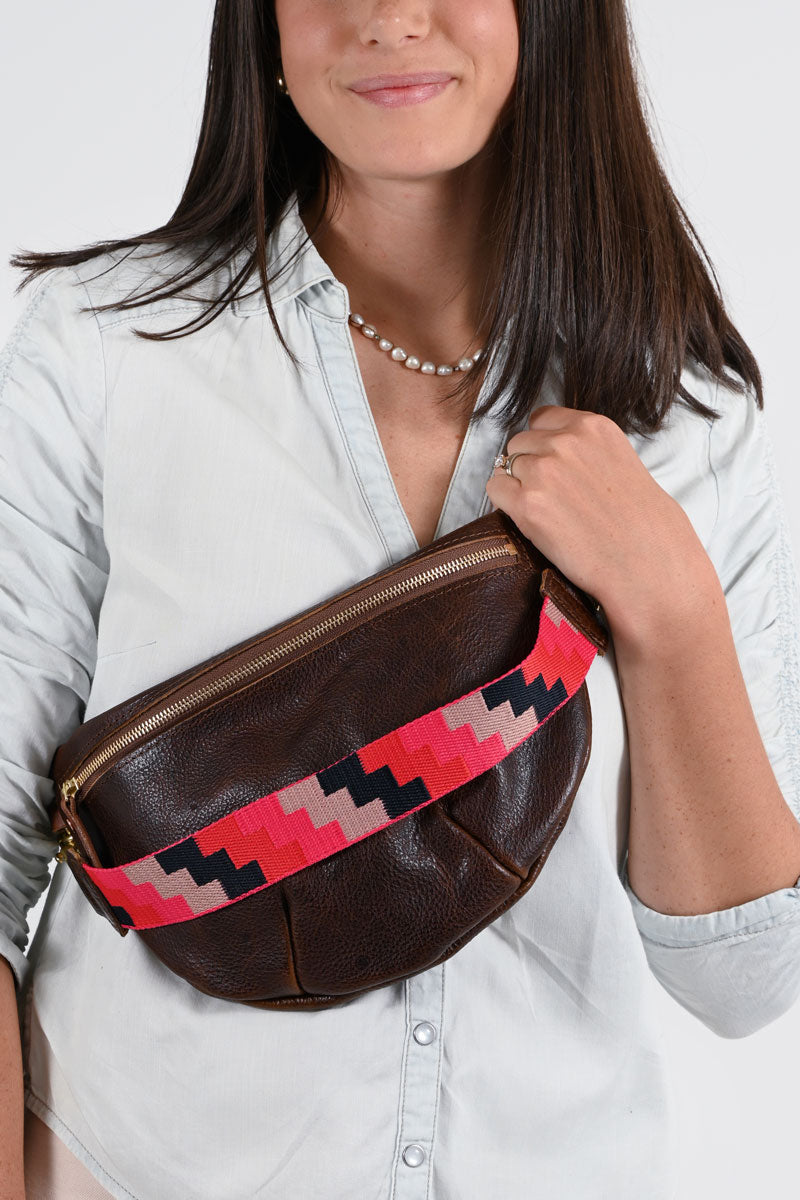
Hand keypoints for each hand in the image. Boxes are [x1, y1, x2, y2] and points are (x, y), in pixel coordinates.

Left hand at [486, 404, 717, 641]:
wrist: (646, 563)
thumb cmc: (643, 524)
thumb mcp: (622, 462)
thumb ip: (587, 450)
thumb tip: (552, 453)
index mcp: (593, 427)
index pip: (543, 418)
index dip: (542, 442)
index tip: (551, 462)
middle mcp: (565, 442)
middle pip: (521, 442)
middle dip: (529, 464)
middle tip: (551, 494)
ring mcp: (544, 472)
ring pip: (507, 465)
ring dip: (518, 485)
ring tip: (546, 509)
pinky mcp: (527, 505)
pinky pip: (496, 489)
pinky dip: (505, 503)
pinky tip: (530, 518)